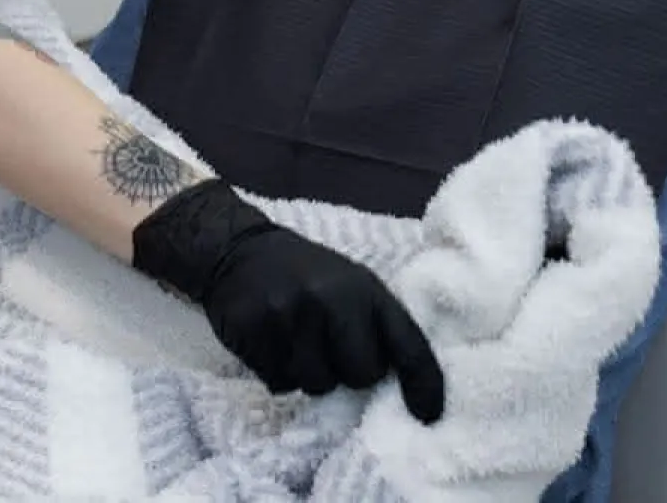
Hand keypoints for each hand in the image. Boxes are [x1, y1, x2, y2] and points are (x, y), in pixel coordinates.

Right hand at [131, 179, 444, 422]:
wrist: (238, 249)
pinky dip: (277, 371)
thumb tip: (401, 388)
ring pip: (316, 385)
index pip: (408, 345)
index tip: (428, 416)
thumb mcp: (349, 284)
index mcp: (365, 288)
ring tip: (296, 344)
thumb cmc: (306, 275)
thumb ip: (374, 325)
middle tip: (329, 352)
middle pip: (360, 376)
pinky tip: (271, 343)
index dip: (424, 385)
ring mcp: (289, 314)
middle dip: (348, 374)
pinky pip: (278, 382)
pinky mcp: (254, 331)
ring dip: (308, 375)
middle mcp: (331, 299)